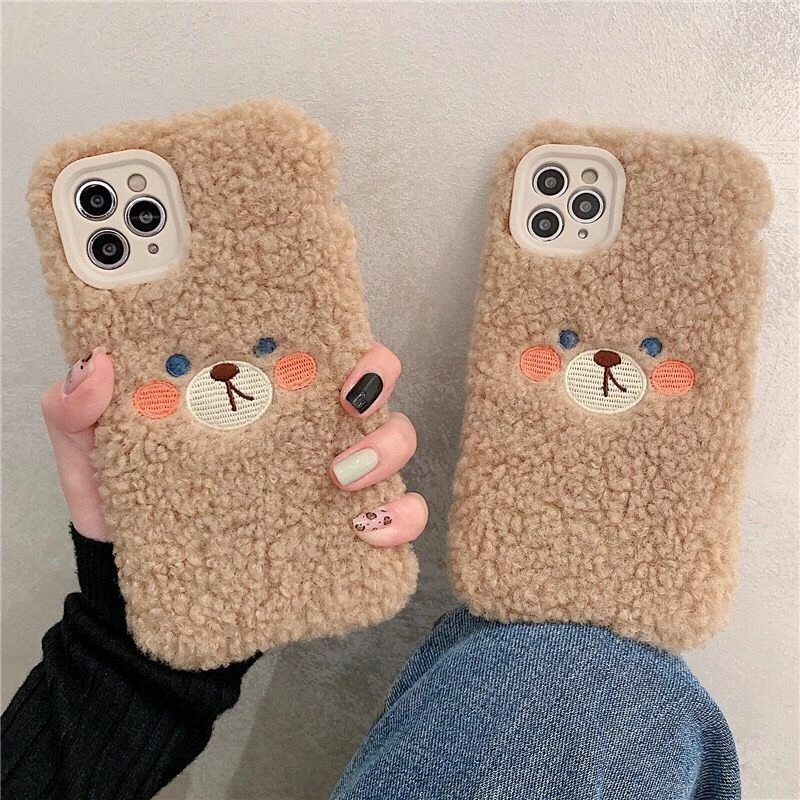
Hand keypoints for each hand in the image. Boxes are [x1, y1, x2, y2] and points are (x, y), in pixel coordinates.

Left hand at [41, 345, 426, 545]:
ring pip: (394, 442)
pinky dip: (399, 519)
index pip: (311, 344)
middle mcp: (303, 427)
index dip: (336, 329)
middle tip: (348, 402)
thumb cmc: (129, 511)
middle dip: (377, 382)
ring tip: (344, 479)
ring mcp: (328, 478)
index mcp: (256, 393)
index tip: (335, 340)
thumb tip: (97, 367)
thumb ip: (77, 410)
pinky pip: (394, 516)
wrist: (144, 593)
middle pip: (370, 383)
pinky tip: (371, 531)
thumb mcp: (93, 455)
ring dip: (387, 450)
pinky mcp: (340, 531)